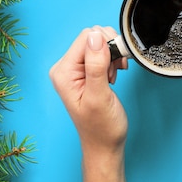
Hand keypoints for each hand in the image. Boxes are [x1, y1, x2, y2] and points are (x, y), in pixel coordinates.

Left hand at [49, 26, 128, 155]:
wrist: (104, 144)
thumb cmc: (101, 127)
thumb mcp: (99, 96)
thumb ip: (96, 65)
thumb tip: (95, 36)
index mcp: (63, 71)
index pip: (86, 38)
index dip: (106, 45)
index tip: (117, 64)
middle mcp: (66, 67)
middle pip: (93, 38)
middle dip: (110, 50)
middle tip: (116, 72)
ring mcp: (75, 70)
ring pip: (99, 44)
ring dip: (112, 56)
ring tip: (114, 76)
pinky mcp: (86, 72)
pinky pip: (101, 53)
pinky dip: (112, 61)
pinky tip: (113, 75)